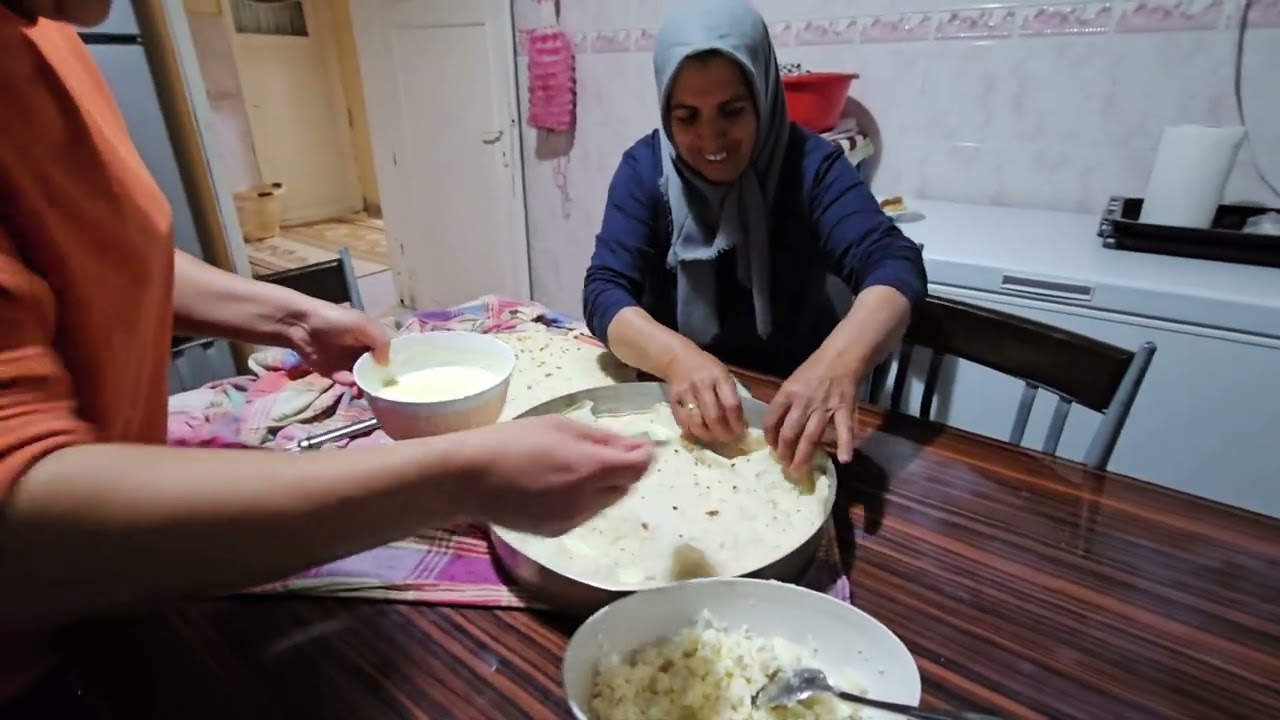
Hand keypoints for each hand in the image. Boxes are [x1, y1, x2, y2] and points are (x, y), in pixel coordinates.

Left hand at [282, 301, 392, 383]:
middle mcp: (367, 351)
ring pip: (366, 379)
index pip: (395, 351)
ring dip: (368, 386)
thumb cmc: (334, 319)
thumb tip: (387, 363)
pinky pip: (348, 382)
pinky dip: (350, 385)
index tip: (408, 375)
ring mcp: (352, 363)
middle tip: (389, 389)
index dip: (401, 362)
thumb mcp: (362, 324)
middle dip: (385, 379)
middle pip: (382, 369)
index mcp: (375, 337)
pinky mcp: (337, 373)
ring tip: (369, 392)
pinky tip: (349, 384)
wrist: (300, 326)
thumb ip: (380, 341)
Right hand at [456, 415, 654, 535]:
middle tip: (605, 449)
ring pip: (606, 501)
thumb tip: (635, 445)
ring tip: (575, 464)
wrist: (469, 478)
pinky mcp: (557, 531)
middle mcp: (588, 500)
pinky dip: (584, 498)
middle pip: (626, 485)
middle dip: (624, 468)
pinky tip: (559, 483)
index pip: (639, 466)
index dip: (645, 453)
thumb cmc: (512, 440)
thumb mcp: (559, 425)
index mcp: (591, 469)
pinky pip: (584, 513)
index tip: (638, 442)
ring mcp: (573, 520)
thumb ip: (602, 438)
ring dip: (604, 484)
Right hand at [663, 347, 745, 444]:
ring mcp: (685, 393)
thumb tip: (741, 422)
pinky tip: (701, 434)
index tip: (741, 433)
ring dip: (708, 436)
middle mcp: (701, 384)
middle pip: (713, 417)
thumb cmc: (707, 369)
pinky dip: (693, 433)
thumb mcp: (724, 375)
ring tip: (715, 439)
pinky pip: (683, 423)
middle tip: (729, 440)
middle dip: (723, 433)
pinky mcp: (673, 401)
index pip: (731, 404)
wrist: (678, 359)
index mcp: (719, 376)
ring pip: (697, 423)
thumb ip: (731, 395)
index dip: (737, 423)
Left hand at [764, 357, 857, 474]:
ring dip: (804, 456)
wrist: (840, 357)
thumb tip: (774, 427)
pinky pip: (845, 429)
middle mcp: (804, 402)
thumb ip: (784, 404)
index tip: (771, 447)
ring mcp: (825, 407)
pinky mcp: (844, 409)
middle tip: (784, 467)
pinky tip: (844, 459)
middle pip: (790, 432)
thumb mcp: (791, 382)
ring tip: (799, 472)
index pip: (772, 418)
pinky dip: (845, 444)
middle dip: (785, 452)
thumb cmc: (813, 370)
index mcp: (788, 393)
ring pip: (812, 435)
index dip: (769, 436)